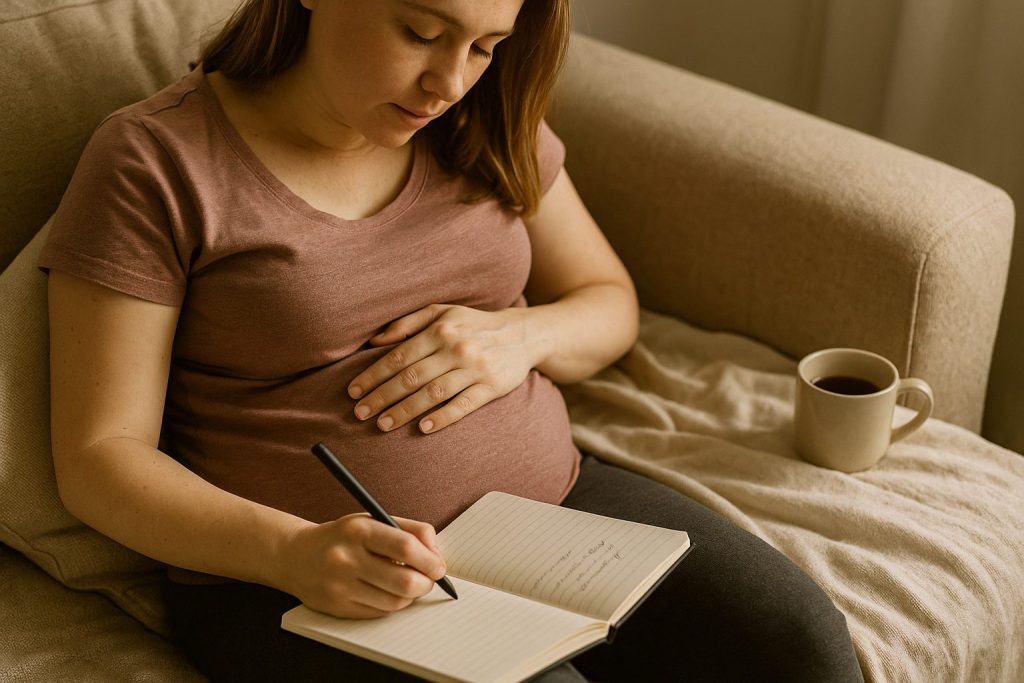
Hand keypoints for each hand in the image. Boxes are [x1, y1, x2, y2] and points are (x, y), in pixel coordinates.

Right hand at [280, 514, 446, 618]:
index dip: (430, 560)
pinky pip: (379, 613)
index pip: (406, 547)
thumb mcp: (373, 519)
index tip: (439, 566)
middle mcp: (346, 558)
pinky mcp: (337, 608)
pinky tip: (387, 592)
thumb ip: (410, 530)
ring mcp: (339, 586)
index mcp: (358, 530)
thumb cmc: (344, 536)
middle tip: (430, 579)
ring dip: (411, 596)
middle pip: (404, 581)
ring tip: (408, 584)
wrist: (296, 556)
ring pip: (395, 602)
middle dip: (426, 583)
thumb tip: (437, 556)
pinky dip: (392, 604)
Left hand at [348, 304, 536, 432]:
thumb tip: (374, 341)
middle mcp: (456, 348)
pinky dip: (443, 417)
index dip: (373, 375)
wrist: (522, 335)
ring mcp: (475, 369)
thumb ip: (407, 323)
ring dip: (405, 411)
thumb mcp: (441, 312)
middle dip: (382, 396)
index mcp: (441, 330)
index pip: (399, 356)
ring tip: (383, 424)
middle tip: (360, 413)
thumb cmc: (474, 325)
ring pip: (433, 393)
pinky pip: (464, 405)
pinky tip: (424, 428)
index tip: (354, 392)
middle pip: (412, 377)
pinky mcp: (492, 387)